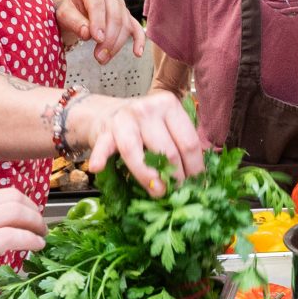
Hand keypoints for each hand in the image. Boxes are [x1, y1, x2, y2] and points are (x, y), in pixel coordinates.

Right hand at [0, 187, 45, 298]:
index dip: (20, 204)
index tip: (28, 216)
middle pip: (13, 198)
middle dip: (33, 211)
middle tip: (41, 226)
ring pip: (16, 213)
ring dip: (36, 225)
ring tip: (42, 236)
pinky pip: (11, 236)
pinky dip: (29, 240)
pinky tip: (35, 246)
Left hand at [55, 0, 145, 64]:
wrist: (74, 11)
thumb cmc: (69, 10)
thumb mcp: (64, 14)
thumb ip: (74, 22)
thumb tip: (87, 33)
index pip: (98, 4)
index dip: (98, 22)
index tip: (96, 38)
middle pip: (115, 16)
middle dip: (108, 38)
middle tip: (99, 56)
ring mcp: (120, 3)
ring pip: (125, 24)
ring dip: (116, 44)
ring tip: (103, 59)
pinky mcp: (127, 15)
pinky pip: (136, 27)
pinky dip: (138, 40)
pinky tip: (137, 52)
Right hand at [69, 89, 203, 194]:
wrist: (106, 113)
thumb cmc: (143, 125)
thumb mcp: (166, 125)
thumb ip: (180, 143)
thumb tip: (199, 178)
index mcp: (169, 105)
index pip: (189, 142)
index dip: (195, 168)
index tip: (197, 185)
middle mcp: (147, 110)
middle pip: (168, 151)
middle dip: (176, 177)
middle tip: (179, 193)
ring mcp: (124, 120)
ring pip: (139, 153)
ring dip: (150, 177)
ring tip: (159, 192)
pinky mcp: (104, 132)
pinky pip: (103, 147)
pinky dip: (100, 157)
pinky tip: (98, 167)